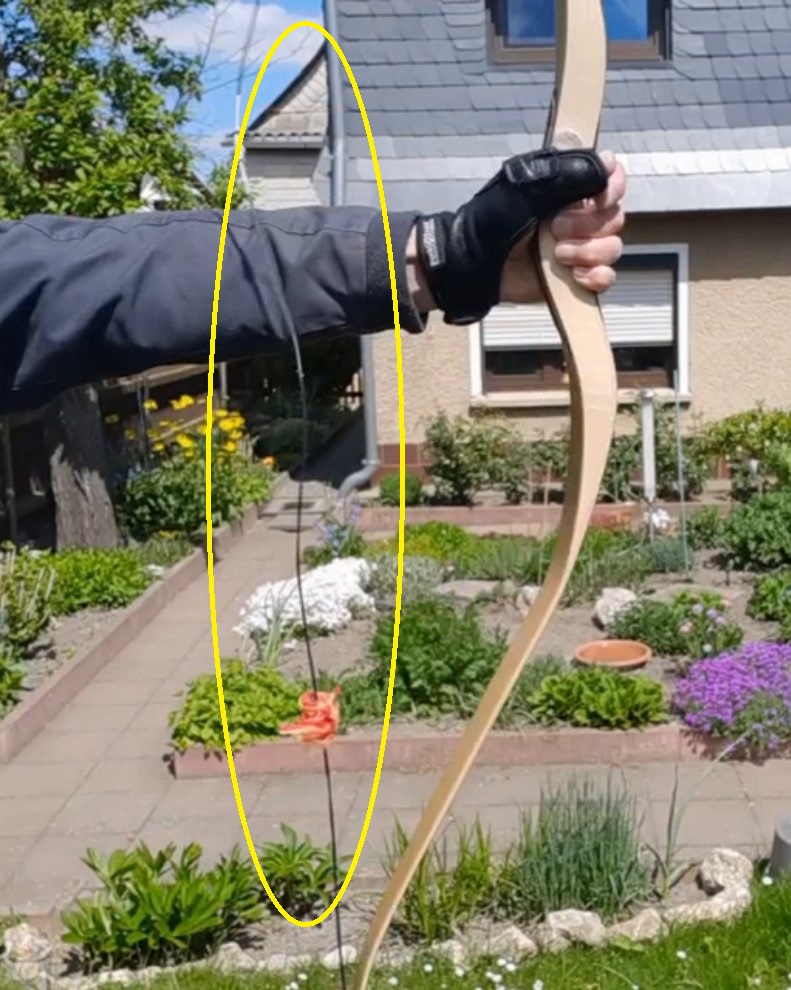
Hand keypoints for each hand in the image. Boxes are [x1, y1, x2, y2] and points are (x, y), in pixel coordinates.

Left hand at [499, 151, 625, 304]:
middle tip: (553, 229)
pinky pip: (606, 276)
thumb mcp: (526, 189)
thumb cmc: (492, 222)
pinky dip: (596, 277)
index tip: (598, 196)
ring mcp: (580, 246)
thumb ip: (568, 174)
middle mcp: (580, 215)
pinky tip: (575, 276)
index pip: (613, 179)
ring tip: (557, 255)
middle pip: (615, 216)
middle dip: (586, 225)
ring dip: (587, 251)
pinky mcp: (576, 276)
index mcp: (570, 187)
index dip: (612, 188)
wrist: (475, 265)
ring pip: (613, 247)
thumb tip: (607, 164)